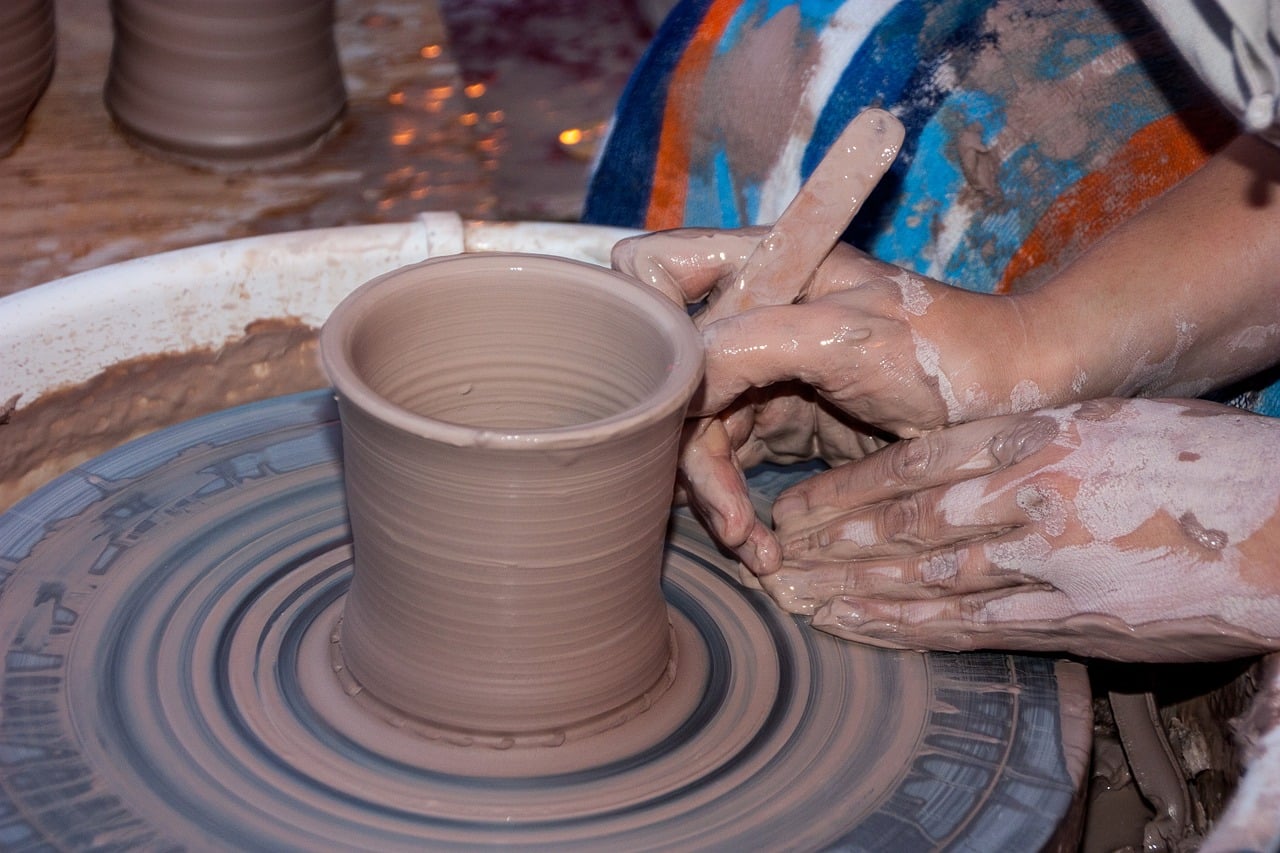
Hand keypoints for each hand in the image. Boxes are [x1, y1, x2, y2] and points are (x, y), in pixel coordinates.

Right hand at [613, 228, 1030, 573]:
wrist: (1017, 399)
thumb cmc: (948, 353)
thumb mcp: (849, 339)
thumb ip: (754, 343)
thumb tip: (678, 383)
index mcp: (763, 266)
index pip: (658, 270)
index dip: (646, 326)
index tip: (667, 396)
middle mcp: (753, 314)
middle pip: (670, 374)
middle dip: (686, 447)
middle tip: (726, 514)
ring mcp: (765, 369)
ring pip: (695, 431)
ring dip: (713, 494)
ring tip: (750, 545)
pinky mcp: (783, 420)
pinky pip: (732, 465)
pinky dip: (739, 507)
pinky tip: (760, 546)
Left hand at [766, 397, 1279, 661]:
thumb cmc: (1199, 464)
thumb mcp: (1104, 425)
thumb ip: (1028, 442)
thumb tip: (969, 456)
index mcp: (1033, 438)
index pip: (909, 466)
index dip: (841, 492)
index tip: (791, 508)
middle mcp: (1026, 496)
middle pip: (899, 523)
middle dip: (825, 544)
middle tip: (766, 557)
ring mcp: (1045, 561)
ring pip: (920, 575)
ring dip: (848, 589)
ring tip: (790, 597)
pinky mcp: (1069, 619)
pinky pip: (967, 624)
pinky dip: (904, 627)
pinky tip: (857, 628)